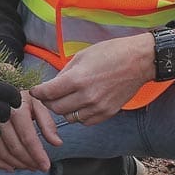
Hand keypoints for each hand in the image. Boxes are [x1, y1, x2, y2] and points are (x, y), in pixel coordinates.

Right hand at [0, 88, 61, 171]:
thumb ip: (47, 123)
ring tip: (29, 167)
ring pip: (2, 152)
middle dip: (29, 161)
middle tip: (39, 168)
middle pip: (15, 147)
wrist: (0, 88)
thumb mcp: (38, 103)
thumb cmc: (22, 95)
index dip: (37, 154)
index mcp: (17, 109)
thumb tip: (57, 143)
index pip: (28, 137)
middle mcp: (1, 117)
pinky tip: (11, 168)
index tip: (46, 166)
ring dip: (17, 164)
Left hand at [29, 34, 153, 126]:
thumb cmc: (111, 53)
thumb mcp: (82, 56)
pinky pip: (85, 121)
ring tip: (66, 99)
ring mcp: (97, 107)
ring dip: (64, 109)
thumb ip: (65, 73)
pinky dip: (79, 115)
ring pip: (69, 117)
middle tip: (49, 95)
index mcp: (77, 79)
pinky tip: (81, 104)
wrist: (139, 61)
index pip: (47, 93)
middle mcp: (86, 96)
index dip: (38, 92)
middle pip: (56, 108)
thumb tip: (53, 85)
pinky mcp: (107, 113)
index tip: (35, 91)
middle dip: (49, 101)